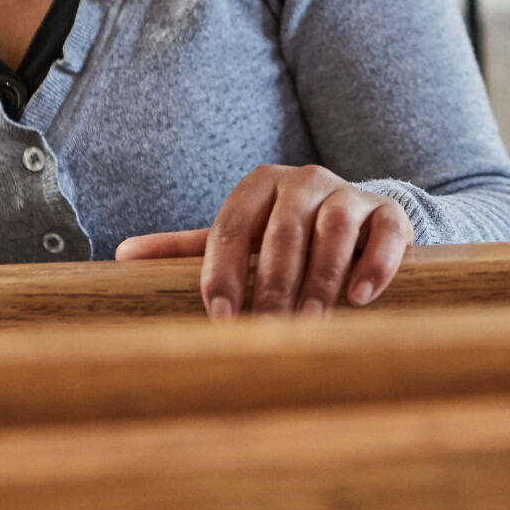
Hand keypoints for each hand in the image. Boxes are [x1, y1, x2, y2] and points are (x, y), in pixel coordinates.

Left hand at [114, 164, 413, 319]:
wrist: (359, 222)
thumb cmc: (285, 238)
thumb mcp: (239, 239)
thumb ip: (187, 249)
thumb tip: (119, 256)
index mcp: (260, 185)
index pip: (233, 225)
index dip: (223, 272)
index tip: (219, 317)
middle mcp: (304, 181)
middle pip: (284, 229)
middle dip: (274, 283)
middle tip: (268, 329)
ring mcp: (350, 193)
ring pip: (334, 227)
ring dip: (321, 278)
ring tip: (312, 321)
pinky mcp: (390, 212)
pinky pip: (385, 231)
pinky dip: (374, 262)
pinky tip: (361, 296)